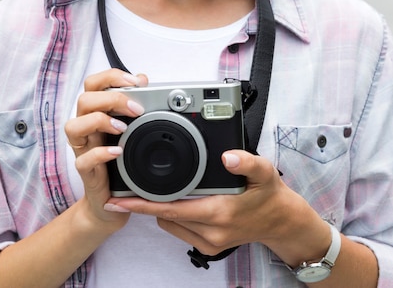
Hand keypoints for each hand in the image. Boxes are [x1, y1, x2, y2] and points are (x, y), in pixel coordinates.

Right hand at [64, 69, 147, 229]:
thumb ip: (133, 102)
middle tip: (136, 108)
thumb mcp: (129, 126)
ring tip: (122, 128)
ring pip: (72, 126)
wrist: (111, 198)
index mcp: (95, 113)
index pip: (93, 84)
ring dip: (99, 122)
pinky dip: (100, 153)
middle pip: (84, 100)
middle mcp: (85, 127)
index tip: (135, 82)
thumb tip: (143, 78)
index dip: (111, 77)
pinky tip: (117, 151)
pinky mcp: (84, 171)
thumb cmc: (118, 158)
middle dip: (111, 98)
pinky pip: (83, 160)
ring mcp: (82, 149)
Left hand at [103, 150, 298, 254]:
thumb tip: (228, 156)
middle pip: (164, 217)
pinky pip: (180, 230)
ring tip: (150, 191)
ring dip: (159, 209)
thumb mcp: (265, 173)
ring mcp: (209, 242)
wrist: (283, 223)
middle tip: (124, 191)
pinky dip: (172, 216)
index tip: (120, 199)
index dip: (143, 203)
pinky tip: (172, 200)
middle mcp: (211, 232)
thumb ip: (247, 162)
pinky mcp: (210, 246)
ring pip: (170, 224)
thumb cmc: (271, 196)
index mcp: (219, 213)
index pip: (171, 208)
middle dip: (144, 204)